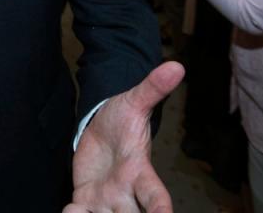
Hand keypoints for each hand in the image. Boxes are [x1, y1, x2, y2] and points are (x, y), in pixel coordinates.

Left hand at [65, 62, 184, 212]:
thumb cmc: (122, 118)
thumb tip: (176, 65)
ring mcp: (106, 199)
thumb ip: (153, 88)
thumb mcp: (135, 101)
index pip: (155, 197)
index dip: (161, 212)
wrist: (99, 126)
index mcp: (139, 172)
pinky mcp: (86, 199)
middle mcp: (125, 193)